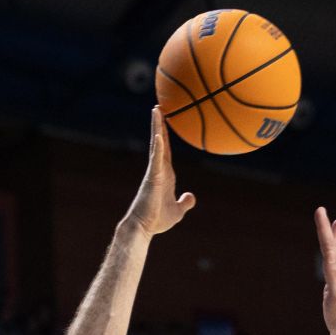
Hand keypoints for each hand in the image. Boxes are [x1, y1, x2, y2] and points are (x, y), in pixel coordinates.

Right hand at [122, 108, 196, 237]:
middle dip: (159, 124)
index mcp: (165, 174)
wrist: (144, 228)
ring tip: (156, 110)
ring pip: (156, 145)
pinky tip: (160, 135)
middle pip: (159, 141)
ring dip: (156, 127)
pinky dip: (158, 147)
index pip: (166, 150)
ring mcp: (154, 172)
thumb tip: (191, 197)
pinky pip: (156, 159)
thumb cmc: (157, 220)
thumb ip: (185, 202)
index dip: (166, 135)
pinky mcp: (152, 178)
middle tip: (158, 107)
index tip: (166, 120)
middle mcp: (158, 169)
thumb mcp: (178, 211)